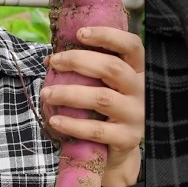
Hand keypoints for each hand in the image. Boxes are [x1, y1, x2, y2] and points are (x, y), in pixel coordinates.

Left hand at [41, 26, 144, 181]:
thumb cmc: (104, 112)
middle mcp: (141, 91)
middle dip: (79, 61)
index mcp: (138, 72)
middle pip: (112, 68)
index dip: (108, 36)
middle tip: (54, 62)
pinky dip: (73, 124)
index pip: (132, 46)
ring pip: (102, 98)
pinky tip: (54, 120)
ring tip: (46, 94)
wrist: (117, 152)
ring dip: (69, 93)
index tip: (80, 33)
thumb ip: (86, 71)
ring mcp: (136, 115)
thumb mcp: (102, 87)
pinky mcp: (127, 138)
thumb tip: (50, 58)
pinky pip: (97, 130)